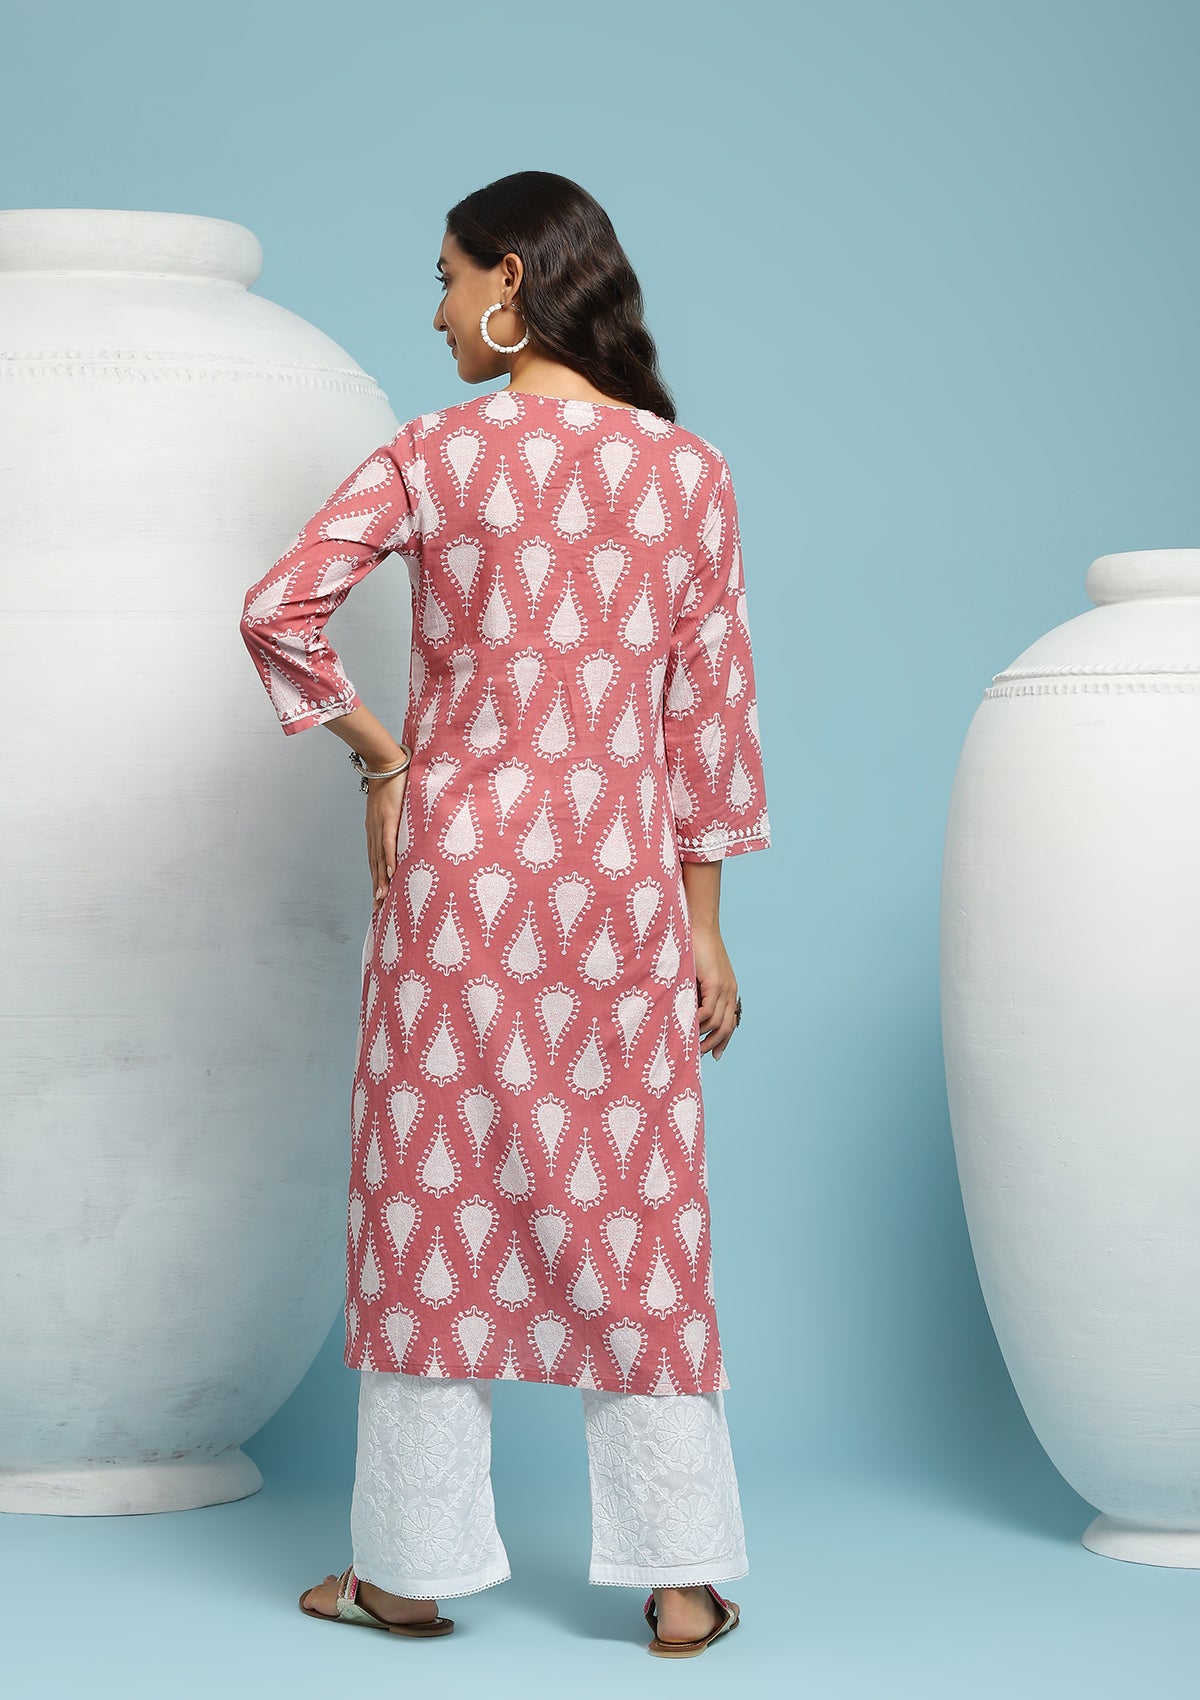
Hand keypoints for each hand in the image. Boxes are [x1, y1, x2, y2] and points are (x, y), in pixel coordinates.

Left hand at [365, 768, 409, 912]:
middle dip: (376, 888)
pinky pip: (388, 842)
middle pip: (374, 865)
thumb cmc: (392, 783)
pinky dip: (388, 859)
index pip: (374, 860)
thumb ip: (397, 820)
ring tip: (383, 898)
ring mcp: (380, 825)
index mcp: (375, 830)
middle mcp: (374, 831)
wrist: (386, 763)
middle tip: (378, 909)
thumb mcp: (393, 807)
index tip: (378, 899)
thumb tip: (408, 832)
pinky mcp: (389, 818)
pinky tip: (390, 873)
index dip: (375, 881)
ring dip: (380, 880)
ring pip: (379, 858)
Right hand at [692, 922, 738, 1058]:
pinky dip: (699, 1021)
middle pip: (727, 1027)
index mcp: (728, 989)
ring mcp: (724, 987)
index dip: (724, 1040)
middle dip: (714, 1044)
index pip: (731, 1022)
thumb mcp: (697, 974)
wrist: (698, 923)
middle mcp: (730, 990)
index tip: (716, 1055)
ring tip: (689, 1044)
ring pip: (717, 1022)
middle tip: (698, 1055)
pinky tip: (688, 1026)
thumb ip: (696, 992)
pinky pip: (709, 1010)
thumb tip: (685, 1011)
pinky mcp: (715, 982)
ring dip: (703, 1035)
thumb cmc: (693, 946)